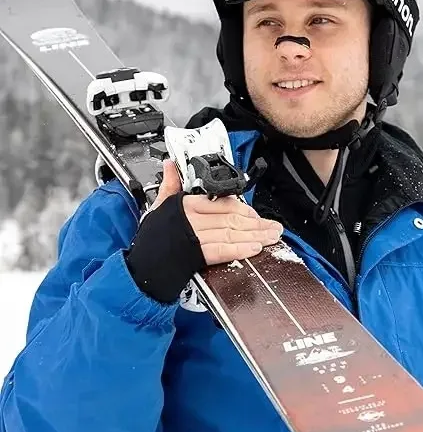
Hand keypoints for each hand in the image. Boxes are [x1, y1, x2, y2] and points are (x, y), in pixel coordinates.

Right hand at [154, 160, 282, 264]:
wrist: (138, 267)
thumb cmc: (150, 239)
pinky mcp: (194, 254)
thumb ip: (170, 185)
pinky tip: (254, 249)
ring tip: (271, 237)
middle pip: (233, 218)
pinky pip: (222, 249)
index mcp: (187, 205)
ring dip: (255, 236)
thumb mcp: (158, 206)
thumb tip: (171, 165)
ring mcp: (194, 235)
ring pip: (231, 232)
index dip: (245, 210)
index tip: (257, 216)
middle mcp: (192, 218)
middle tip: (273, 227)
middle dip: (257, 224)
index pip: (223, 203)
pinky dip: (240, 249)